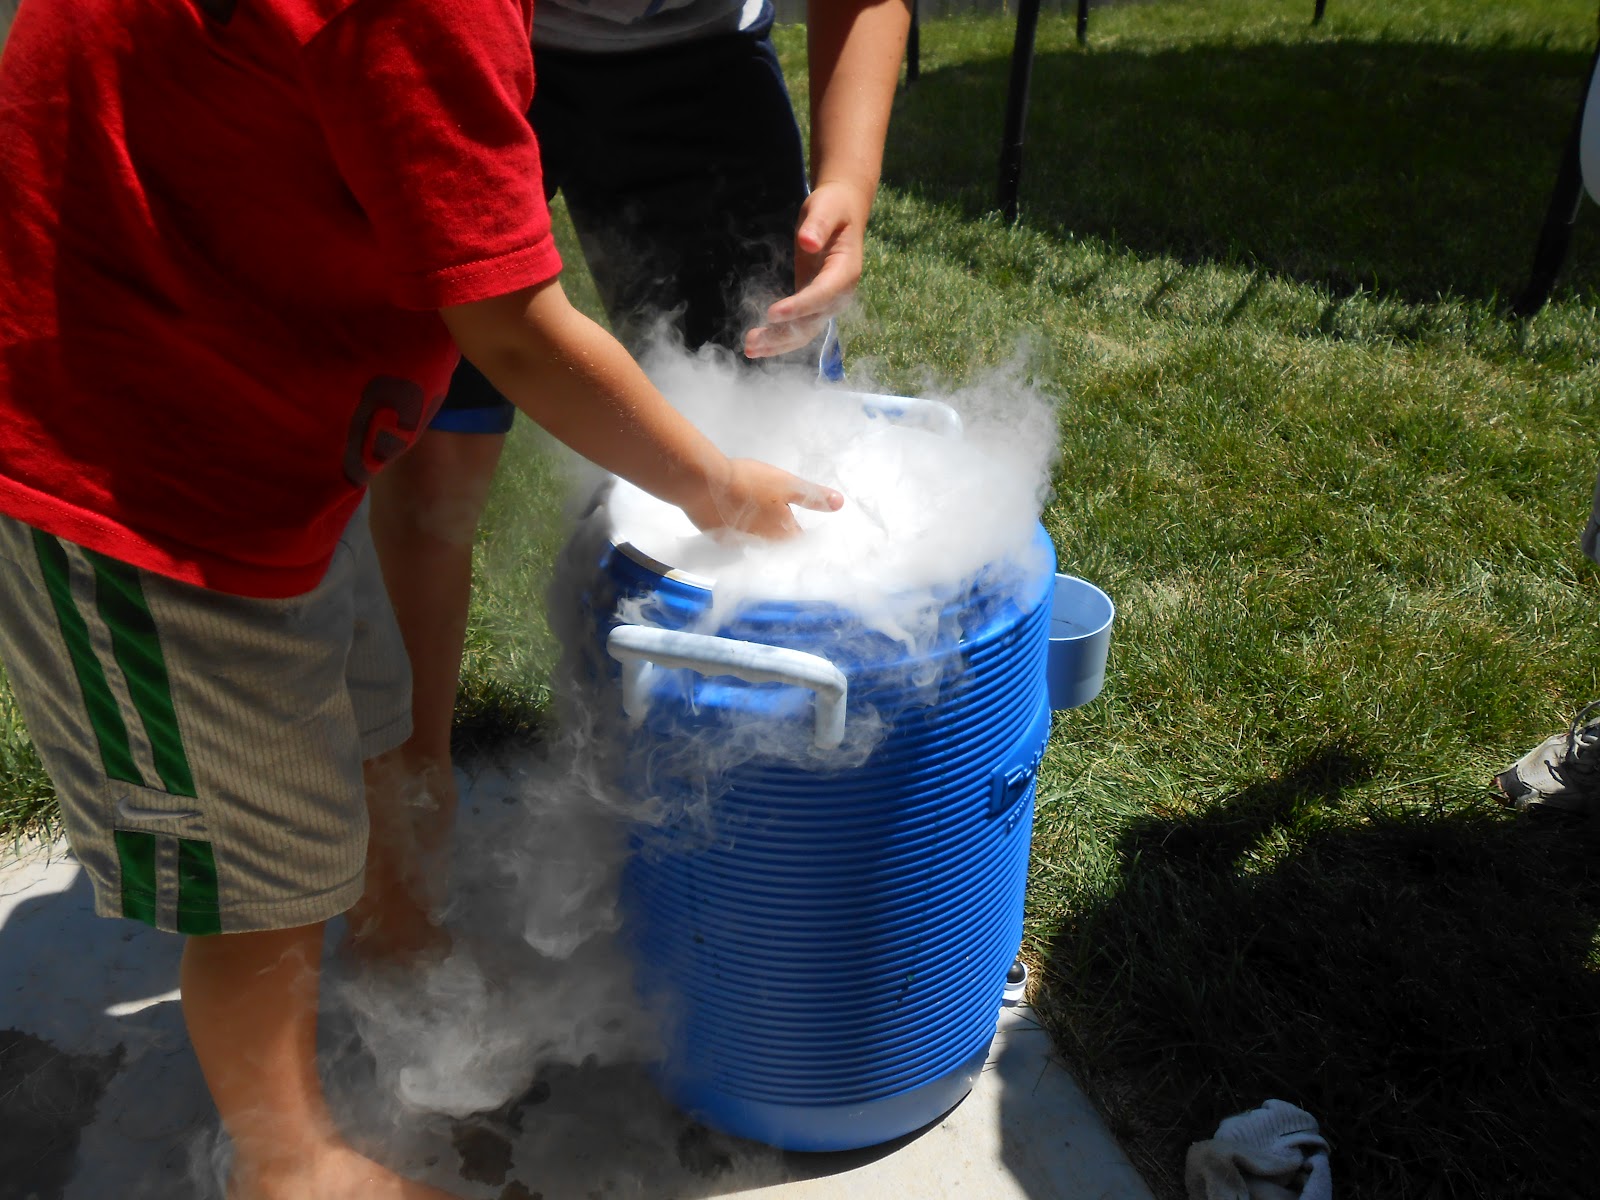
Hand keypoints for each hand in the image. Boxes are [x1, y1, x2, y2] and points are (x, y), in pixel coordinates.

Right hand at [683, 458, 843, 540]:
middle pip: (778, 543)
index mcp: (781, 534)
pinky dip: (738, 529)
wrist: (702, 483)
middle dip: (782, 533)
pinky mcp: (718, 537)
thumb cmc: (749, 482)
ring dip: (759, 532)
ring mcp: (738, 543)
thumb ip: (813, 496)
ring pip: (756, 541)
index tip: (807, 526)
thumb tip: (840, 504)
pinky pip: (735, 537)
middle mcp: (762, 545)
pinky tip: (735, 517)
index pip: (801, 541)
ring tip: (758, 516)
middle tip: (782, 518)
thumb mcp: (788, 484)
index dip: (805, 533)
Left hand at [743, 180, 870, 359]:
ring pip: (804, 331)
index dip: (799, 307)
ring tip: (750, 348)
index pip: (822, 295)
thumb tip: (808, 242)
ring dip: (777, 342)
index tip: (772, 313)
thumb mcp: (826, 208)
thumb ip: (818, 225)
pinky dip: (779, 338)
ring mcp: (827, 303)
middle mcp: (839, 294)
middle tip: (752, 341)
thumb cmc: (833, 208)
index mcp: (845, 271)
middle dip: (782, 333)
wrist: (842, 213)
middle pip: (812, 321)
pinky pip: (798, 327)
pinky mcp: (813, 305)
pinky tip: (758, 345)